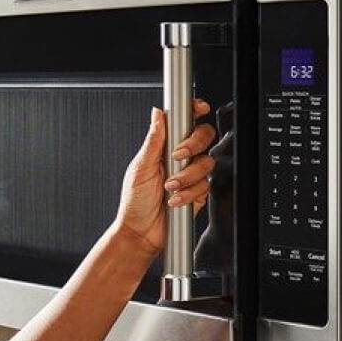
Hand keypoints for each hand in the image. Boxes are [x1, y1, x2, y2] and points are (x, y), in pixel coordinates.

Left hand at [114, 101, 218, 255]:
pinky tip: (174, 200)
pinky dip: (188, 193)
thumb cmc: (135, 202)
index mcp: (164, 147)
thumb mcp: (140, 168)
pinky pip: (205, 185)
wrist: (141, 233)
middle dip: (193, 144)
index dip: (194, 111)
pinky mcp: (198, 192)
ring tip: (169, 187)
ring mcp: (190, 175)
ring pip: (206, 162)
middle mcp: (180, 158)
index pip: (184, 122)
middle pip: (204, 136)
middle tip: (177, 156)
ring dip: (186, 176)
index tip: (199, 108)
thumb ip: (153, 140)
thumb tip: (158, 114)